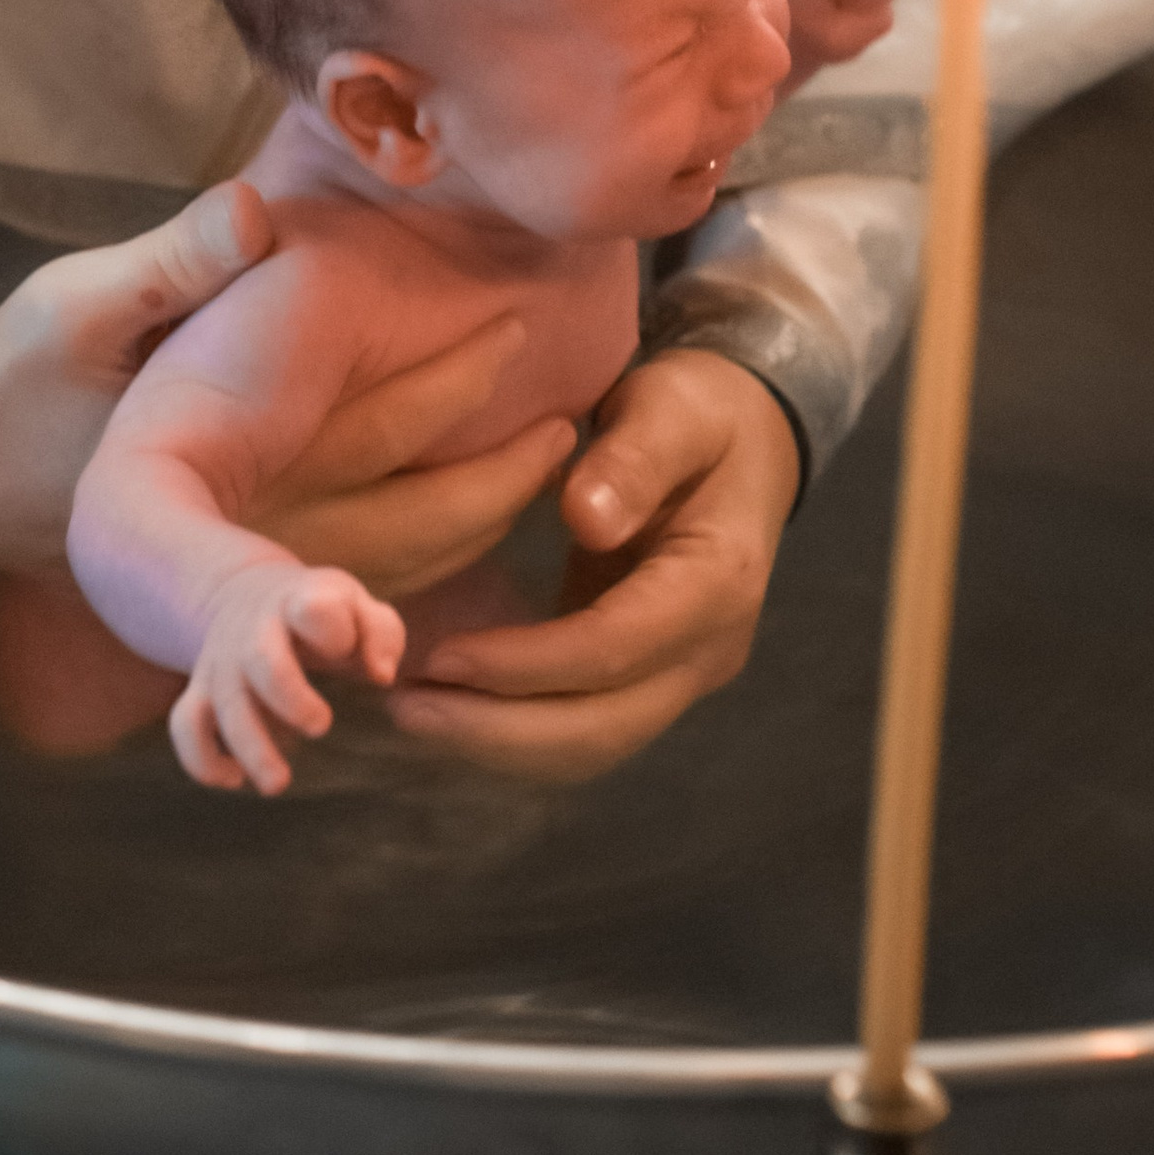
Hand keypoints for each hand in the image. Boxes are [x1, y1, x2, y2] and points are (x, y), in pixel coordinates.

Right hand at [0, 204, 578, 583]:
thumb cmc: (14, 380)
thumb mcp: (80, 306)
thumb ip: (173, 262)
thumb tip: (255, 214)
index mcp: (236, 454)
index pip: (382, 431)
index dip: (462, 381)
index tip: (525, 326)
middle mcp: (259, 520)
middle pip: (420, 516)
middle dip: (502, 472)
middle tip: (572, 413)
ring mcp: (250, 559)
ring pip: (401, 561)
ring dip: (477, 515)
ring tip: (543, 453)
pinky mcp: (233, 577)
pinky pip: (355, 578)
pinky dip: (426, 558)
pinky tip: (468, 519)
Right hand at [172, 564, 404, 797]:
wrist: (244, 595)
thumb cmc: (318, 612)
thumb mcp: (354, 605)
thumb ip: (381, 633)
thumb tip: (381, 677)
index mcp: (299, 602)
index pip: (312, 608)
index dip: (329, 629)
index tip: (344, 651)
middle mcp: (254, 630)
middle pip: (260, 659)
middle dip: (288, 697)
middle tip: (321, 726)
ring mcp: (223, 661)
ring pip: (223, 703)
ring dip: (249, 747)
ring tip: (278, 784)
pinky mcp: (201, 690)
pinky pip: (185, 725)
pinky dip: (201, 758)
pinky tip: (234, 779)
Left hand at [388, 350, 798, 784]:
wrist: (749, 438)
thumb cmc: (700, 412)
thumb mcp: (671, 410)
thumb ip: (634, 459)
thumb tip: (585, 518)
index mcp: (716, 583)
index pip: (613, 648)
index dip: (525, 662)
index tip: (442, 654)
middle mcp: (708, 648)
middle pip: (604, 726)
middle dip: (499, 729)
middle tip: (404, 707)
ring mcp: (683, 671)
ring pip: (593, 744)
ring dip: (502, 743)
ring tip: (413, 713)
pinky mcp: (650, 676)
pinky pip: (585, 727)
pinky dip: (517, 732)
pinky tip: (451, 707)